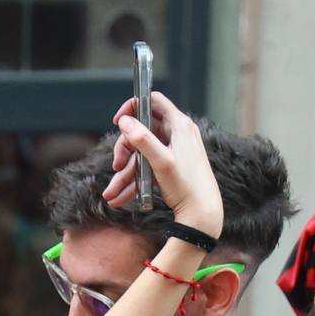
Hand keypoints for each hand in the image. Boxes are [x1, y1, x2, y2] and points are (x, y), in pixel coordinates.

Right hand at [101, 90, 224, 238]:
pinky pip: (147, 166)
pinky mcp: (170, 165)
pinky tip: (121, 197)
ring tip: (112, 193)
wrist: (202, 214)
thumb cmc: (187, 186)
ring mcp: (173, 150)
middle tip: (116, 165)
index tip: (118, 121)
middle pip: (142, 130)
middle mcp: (177, 134)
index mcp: (179, 125)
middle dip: (125, 149)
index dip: (133, 107)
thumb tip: (124, 121)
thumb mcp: (162, 161)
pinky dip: (134, 180)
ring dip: (125, 171)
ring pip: (141, 153)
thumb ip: (142, 139)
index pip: (154, 101)